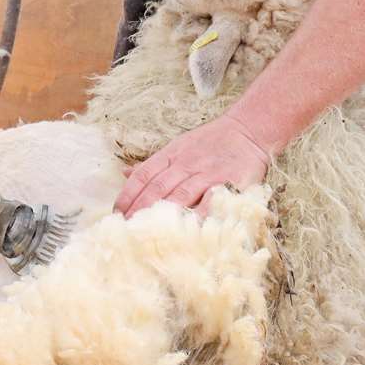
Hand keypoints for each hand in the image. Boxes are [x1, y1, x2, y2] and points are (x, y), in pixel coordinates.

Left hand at [113, 114, 270, 217]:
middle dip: (139, 209)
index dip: (127, 195)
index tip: (116, 214)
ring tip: (148, 233)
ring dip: (162, 215)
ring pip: (179, 195)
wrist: (248, 131)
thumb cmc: (210, 143)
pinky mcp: (228, 183)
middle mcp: (185, 164)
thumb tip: (124, 173)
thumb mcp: (178, 147)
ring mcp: (206, 173)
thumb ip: (153, 164)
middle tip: (127, 229)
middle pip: (157, 188)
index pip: (143, 175)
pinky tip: (186, 231)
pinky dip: (198, 216)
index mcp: (170, 155)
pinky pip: (210, 202)